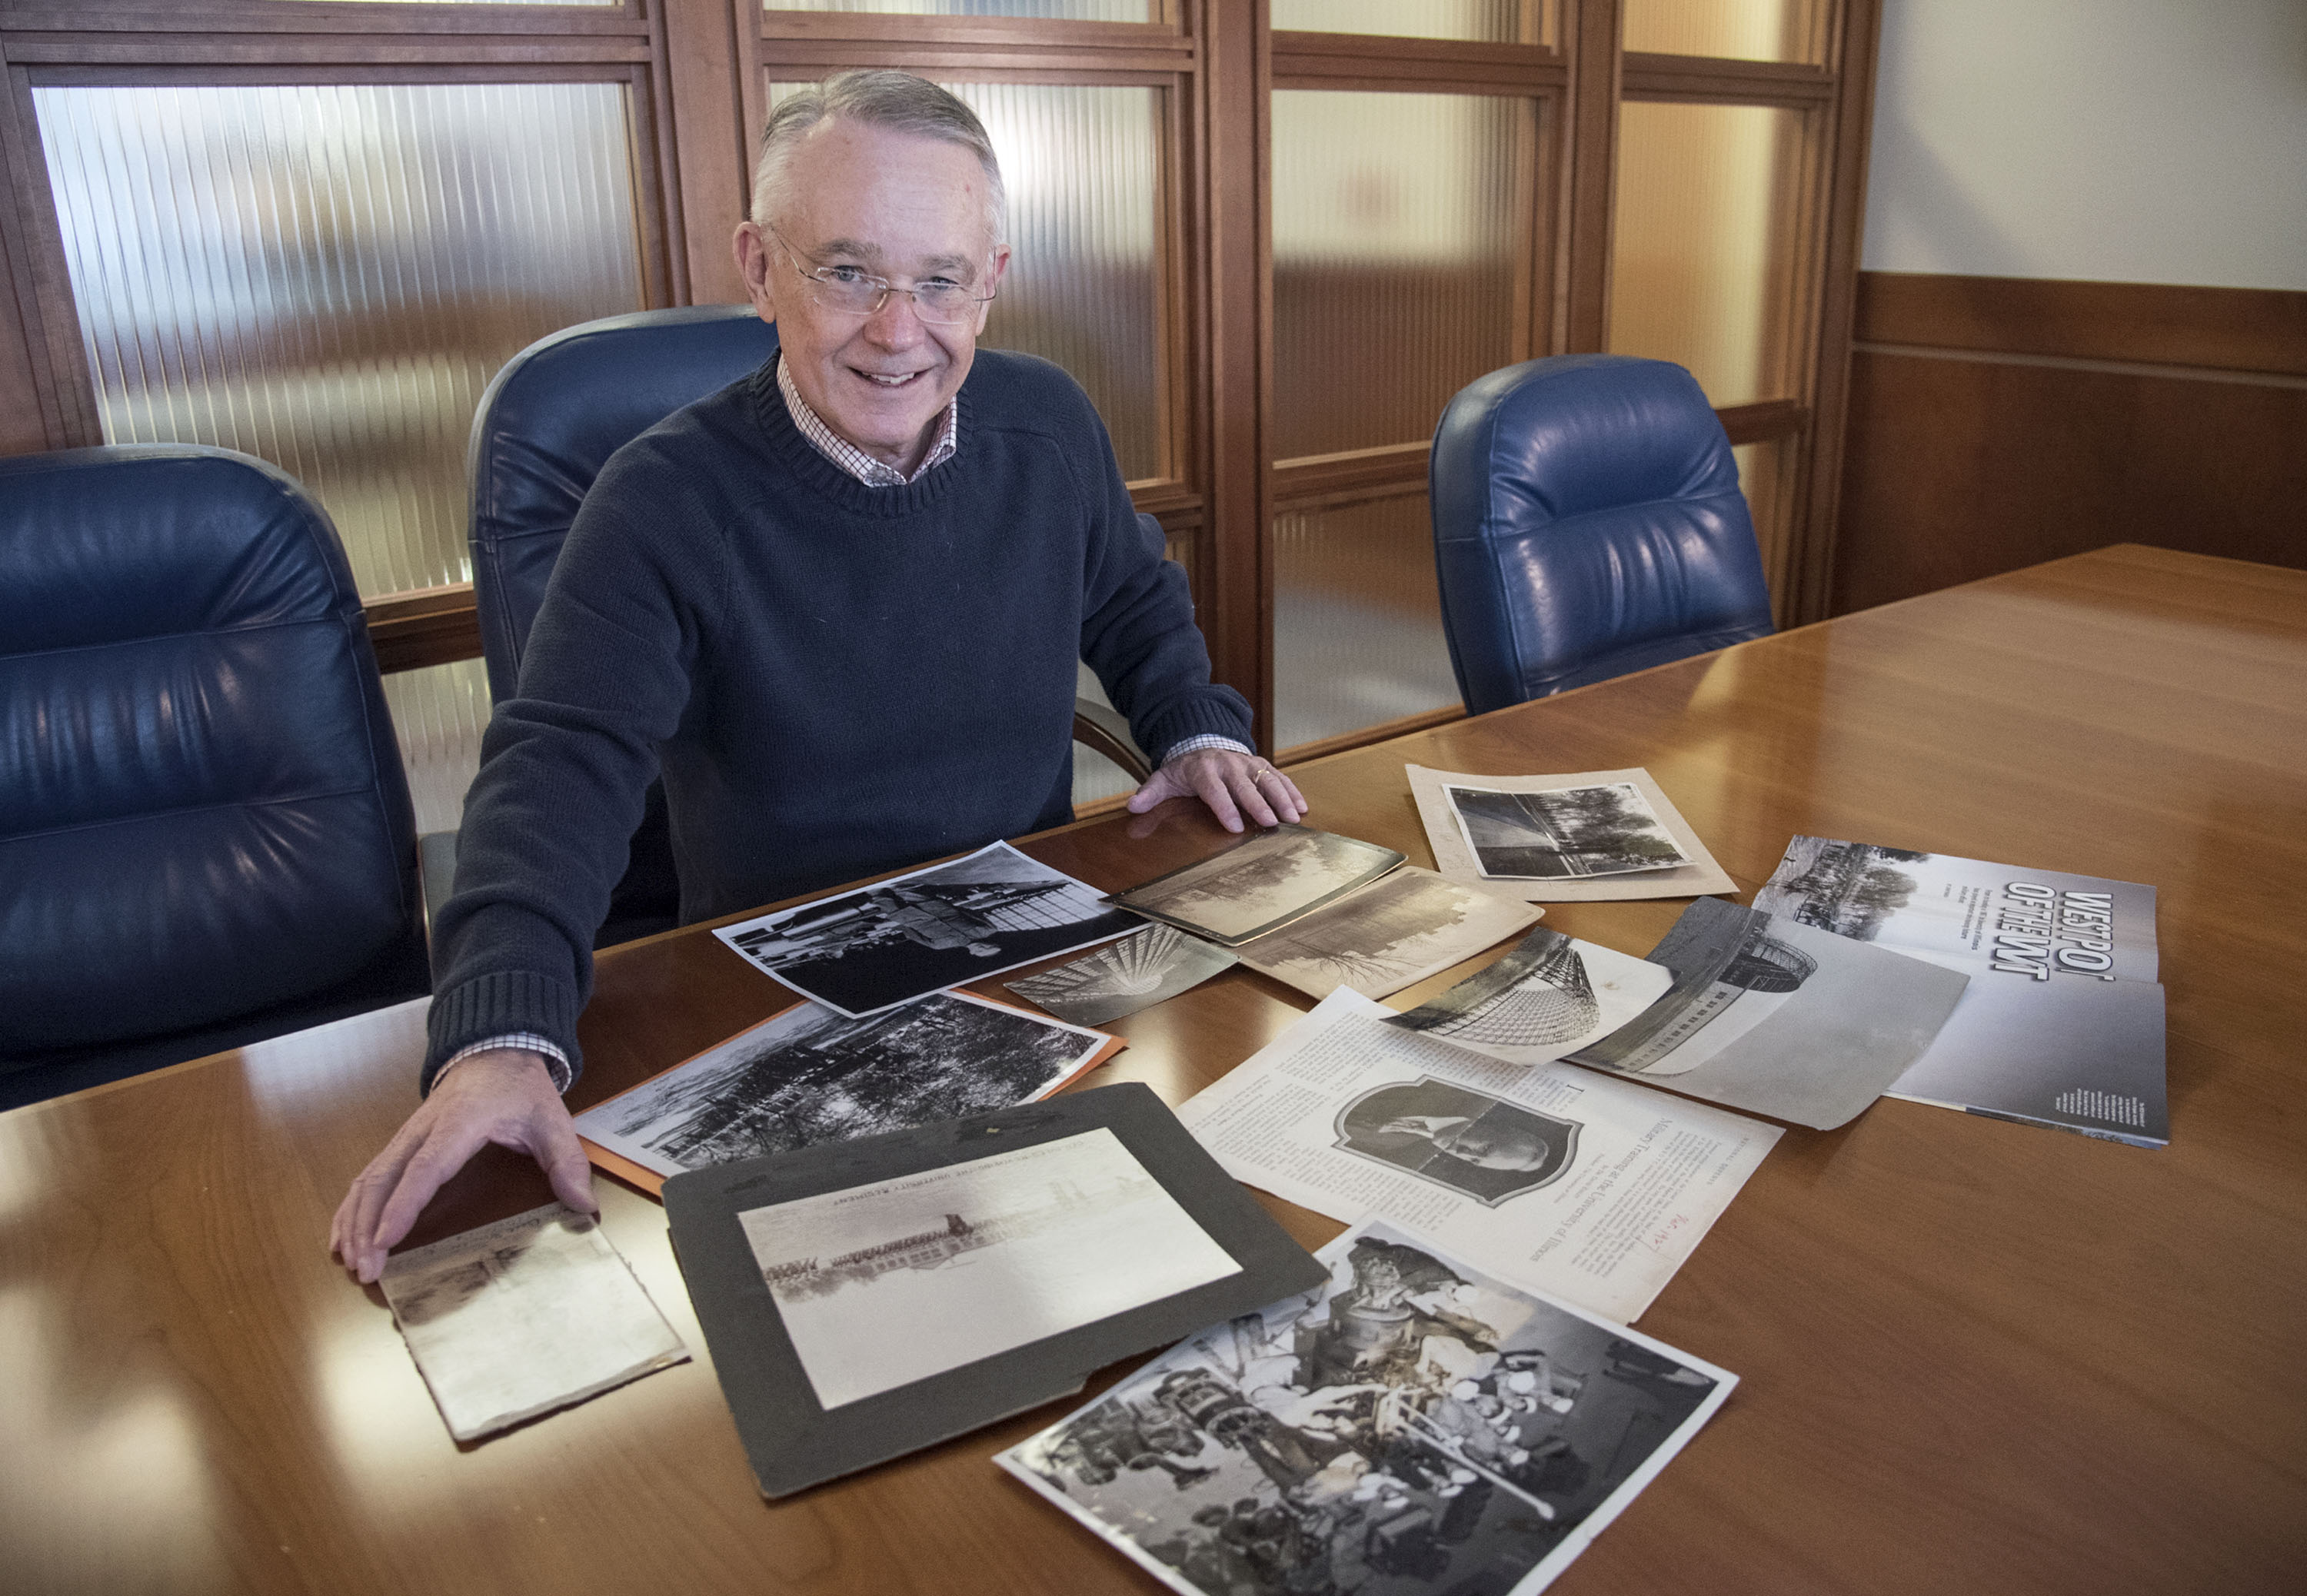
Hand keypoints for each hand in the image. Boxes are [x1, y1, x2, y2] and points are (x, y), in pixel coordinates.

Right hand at [329, 1048, 596, 1284]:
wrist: (496, 1049)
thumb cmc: (520, 1088)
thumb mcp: (553, 1120)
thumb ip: (568, 1162)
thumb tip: (584, 1204)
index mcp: (460, 1124)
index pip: (426, 1168)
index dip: (404, 1205)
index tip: (385, 1240)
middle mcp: (423, 1131)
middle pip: (384, 1178)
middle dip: (368, 1225)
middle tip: (366, 1268)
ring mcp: (407, 1136)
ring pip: (369, 1178)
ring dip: (354, 1220)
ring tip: (351, 1260)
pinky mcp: (401, 1143)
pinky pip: (369, 1175)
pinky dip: (352, 1206)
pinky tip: (344, 1236)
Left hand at [1125, 748, 1307, 833]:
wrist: (1201, 742)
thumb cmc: (1184, 769)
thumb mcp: (1163, 778)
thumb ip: (1150, 793)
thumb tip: (1133, 807)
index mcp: (1203, 769)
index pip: (1214, 789)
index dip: (1225, 807)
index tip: (1235, 826)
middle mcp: (1227, 763)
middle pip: (1245, 786)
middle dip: (1258, 804)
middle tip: (1271, 823)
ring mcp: (1246, 763)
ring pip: (1267, 779)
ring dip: (1281, 798)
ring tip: (1293, 817)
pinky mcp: (1260, 764)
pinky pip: (1278, 776)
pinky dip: (1291, 790)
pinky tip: (1302, 807)